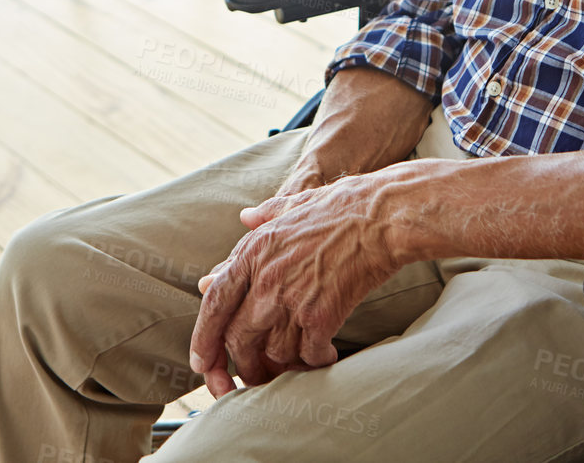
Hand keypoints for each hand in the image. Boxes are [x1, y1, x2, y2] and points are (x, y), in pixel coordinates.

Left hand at [188, 170, 406, 397]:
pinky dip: (314, 363)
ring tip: (293, 369)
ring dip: (280, 368)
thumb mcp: (293, 203)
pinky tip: (325, 356)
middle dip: (240, 367)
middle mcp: (266, 279)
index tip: (201, 363)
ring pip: (271, 353)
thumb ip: (265, 215)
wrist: (382, 216)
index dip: (202, 339)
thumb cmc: (342, 206)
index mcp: (253, 251)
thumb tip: (245, 217)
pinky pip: (307, 356)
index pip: (214, 303)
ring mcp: (291, 300)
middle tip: (250, 380)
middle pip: (237, 339)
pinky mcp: (321, 316)